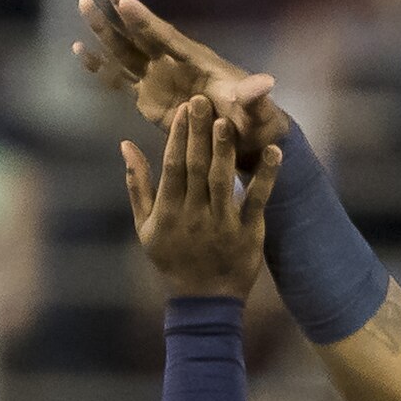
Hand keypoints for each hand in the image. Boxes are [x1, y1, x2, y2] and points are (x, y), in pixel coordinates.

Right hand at [76, 0, 277, 149]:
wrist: (243, 136)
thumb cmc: (253, 119)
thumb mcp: (255, 109)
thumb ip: (253, 96)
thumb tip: (266, 84)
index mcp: (194, 59)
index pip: (165, 36)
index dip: (145, 21)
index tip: (126, 2)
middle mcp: (172, 61)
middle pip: (141, 29)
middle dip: (122, 3)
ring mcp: (157, 76)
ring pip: (125, 48)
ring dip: (104, 28)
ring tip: (82, 3)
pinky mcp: (148, 95)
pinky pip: (119, 77)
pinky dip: (100, 65)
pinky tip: (79, 50)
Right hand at [123, 92, 272, 300]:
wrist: (204, 301)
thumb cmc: (172, 259)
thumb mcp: (146, 226)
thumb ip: (137, 185)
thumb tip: (126, 145)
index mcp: (169, 211)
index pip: (172, 166)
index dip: (178, 136)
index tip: (184, 109)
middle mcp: (194, 215)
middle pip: (196, 167)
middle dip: (199, 133)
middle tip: (203, 100)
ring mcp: (222, 224)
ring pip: (222, 181)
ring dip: (226, 150)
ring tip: (227, 121)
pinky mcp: (248, 233)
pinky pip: (258, 201)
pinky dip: (267, 177)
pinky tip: (275, 153)